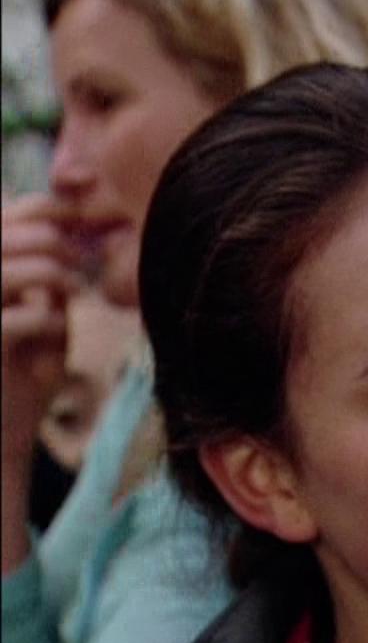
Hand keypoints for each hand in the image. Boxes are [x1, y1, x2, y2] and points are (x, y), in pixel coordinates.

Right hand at [2, 194, 81, 464]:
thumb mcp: (43, 314)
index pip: (5, 214)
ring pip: (16, 270)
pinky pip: (23, 318)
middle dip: (57, 242)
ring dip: (57, 277)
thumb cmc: (25, 372)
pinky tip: (55, 336)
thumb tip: (79, 231)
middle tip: (80, 267)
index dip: (47, 207)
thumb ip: (51, 276)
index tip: (84, 221)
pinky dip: (50, 322)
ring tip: (72, 295)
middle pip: (9, 235)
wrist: (3, 435)